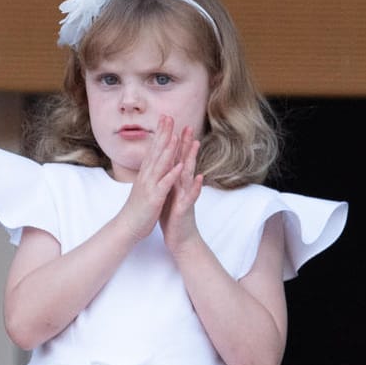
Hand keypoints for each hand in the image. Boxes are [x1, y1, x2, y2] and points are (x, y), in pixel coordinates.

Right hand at [113, 115, 185, 239]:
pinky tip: (180, 165)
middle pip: (156, 151)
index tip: (165, 119)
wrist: (127, 227)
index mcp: (145, 173)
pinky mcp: (154, 198)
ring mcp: (150, 186)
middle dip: (163, 134)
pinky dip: (172, 174)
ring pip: (160, 164)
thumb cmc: (137, 208)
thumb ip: (149, 174)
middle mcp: (146, 176)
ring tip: (176, 135)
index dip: (160, 133)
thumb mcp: (144, 187)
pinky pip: (164, 184)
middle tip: (168, 117)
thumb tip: (152, 163)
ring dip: (168, 150)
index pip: (153, 148)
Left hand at [158, 125, 204, 255]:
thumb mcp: (169, 193)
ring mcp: (186, 196)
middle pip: (185, 161)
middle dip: (186, 144)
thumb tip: (166, 165)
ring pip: (189, 174)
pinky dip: (195, 187)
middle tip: (187, 126)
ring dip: (192, 159)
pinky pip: (191, 196)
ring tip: (195, 144)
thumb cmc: (173, 216)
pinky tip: (199, 177)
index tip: (173, 126)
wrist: (180, 239)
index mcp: (176, 182)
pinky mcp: (186, 208)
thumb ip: (170, 179)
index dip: (175, 143)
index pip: (176, 159)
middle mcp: (183, 186)